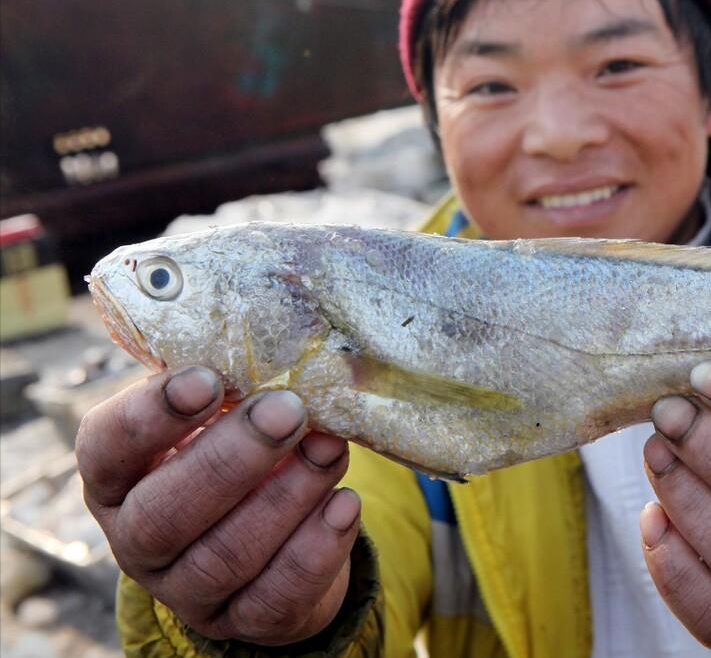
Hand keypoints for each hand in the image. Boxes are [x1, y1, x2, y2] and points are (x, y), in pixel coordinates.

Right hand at [75, 366, 359, 644]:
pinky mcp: (244, 620)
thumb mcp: (220, 417)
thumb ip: (233, 387)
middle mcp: (138, 539)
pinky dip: (316, 550)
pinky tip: (344, 505)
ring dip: (286, 498)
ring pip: (226, 556)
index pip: (108, 449)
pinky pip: (276, 597)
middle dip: (231, 460)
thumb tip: (281, 348)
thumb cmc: (239, 453)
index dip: (151, 417)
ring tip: (330, 449)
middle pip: (164, 514)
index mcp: (119, 477)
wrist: (275, 535)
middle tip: (288, 411)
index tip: (207, 379)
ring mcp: (188, 589)